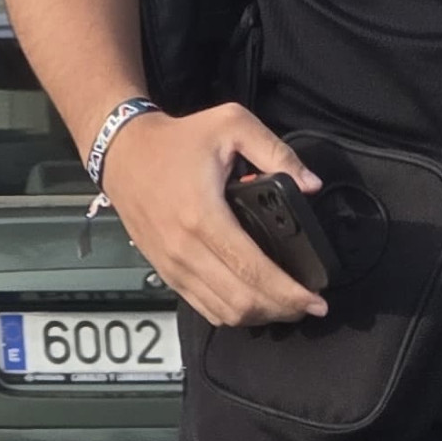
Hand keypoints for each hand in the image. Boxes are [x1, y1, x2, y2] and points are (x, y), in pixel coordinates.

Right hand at [99, 103, 327, 328]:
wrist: (125, 154)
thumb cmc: (179, 139)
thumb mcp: (232, 124)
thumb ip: (276, 151)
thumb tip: (311, 184)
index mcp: (204, 216)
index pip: (253, 270)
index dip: (288, 292)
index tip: (316, 299)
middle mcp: (186, 250)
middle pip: (241, 301)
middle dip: (281, 310)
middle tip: (309, 306)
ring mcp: (174, 267)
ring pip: (223, 312)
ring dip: (259, 316)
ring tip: (287, 306)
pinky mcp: (167, 272)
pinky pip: (203, 307)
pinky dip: (233, 313)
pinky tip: (253, 303)